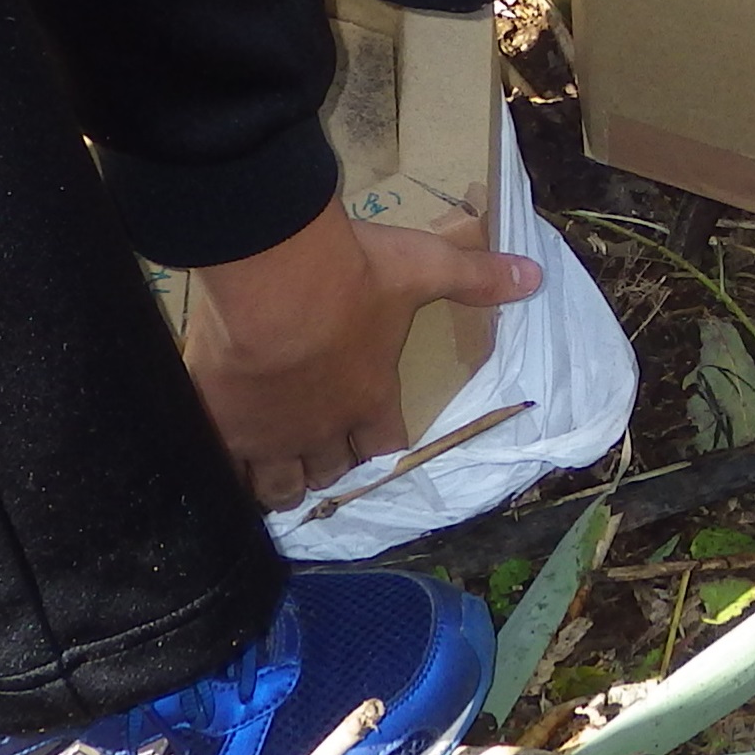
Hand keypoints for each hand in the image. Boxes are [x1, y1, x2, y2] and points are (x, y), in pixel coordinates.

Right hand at [184, 200, 540, 508]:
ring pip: (278, 485)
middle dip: (328, 469)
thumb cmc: (354, 274)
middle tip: (319, 464)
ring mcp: (273, 435)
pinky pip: (225, 470)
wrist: (276, 279)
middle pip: (330, 470)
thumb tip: (535, 278)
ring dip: (280, 487)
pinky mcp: (225, 426)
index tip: (372, 446)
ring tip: (275, 487)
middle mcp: (326, 427)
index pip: (384, 446)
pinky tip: (220, 472)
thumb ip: (477, 278)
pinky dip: (226, 476)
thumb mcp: (426, 267)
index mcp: (373, 396)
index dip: (380, 450)